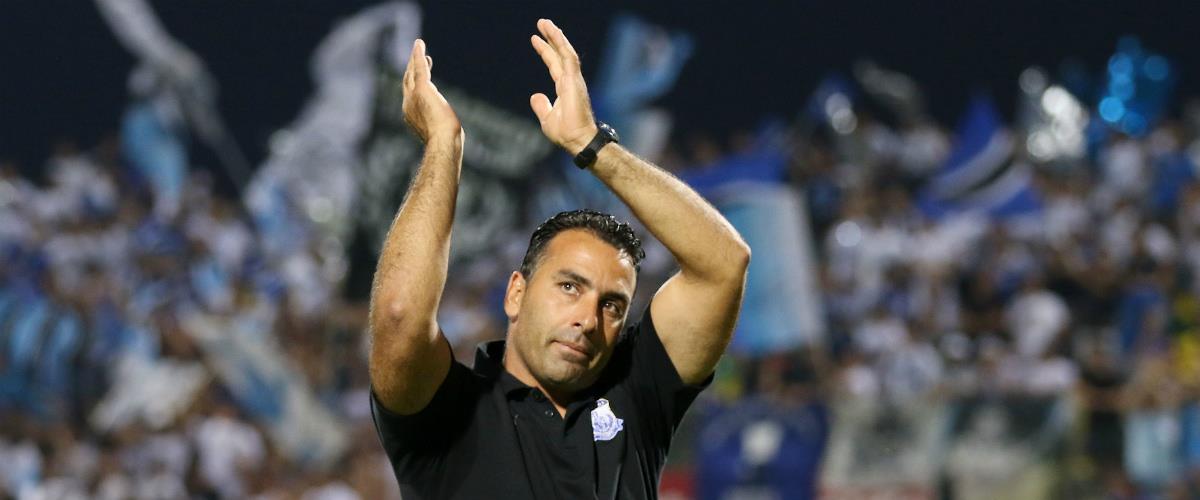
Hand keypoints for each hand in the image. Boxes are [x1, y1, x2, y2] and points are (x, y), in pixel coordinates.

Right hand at [402, 39, 461, 146]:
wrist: (442, 143)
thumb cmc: (446, 145)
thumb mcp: (442, 135)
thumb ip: (443, 129)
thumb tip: (455, 135)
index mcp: (412, 116)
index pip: (411, 96)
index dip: (414, 84)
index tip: (422, 77)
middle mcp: (408, 105)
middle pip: (408, 81)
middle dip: (412, 69)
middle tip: (420, 58)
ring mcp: (413, 96)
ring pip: (412, 72)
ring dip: (414, 59)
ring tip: (419, 47)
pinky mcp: (422, 89)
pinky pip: (418, 67)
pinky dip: (417, 55)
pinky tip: (419, 44)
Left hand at [529, 19, 597, 154]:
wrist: (577, 140)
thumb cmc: (566, 133)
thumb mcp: (547, 118)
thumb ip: (542, 105)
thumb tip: (535, 95)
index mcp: (564, 88)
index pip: (554, 65)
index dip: (545, 51)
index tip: (535, 39)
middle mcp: (570, 81)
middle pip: (560, 54)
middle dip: (551, 38)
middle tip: (541, 24)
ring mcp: (574, 79)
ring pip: (565, 52)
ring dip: (555, 36)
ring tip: (545, 23)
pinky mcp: (574, 80)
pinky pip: (568, 57)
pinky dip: (561, 44)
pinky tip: (553, 32)